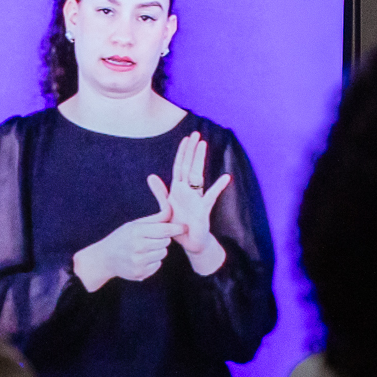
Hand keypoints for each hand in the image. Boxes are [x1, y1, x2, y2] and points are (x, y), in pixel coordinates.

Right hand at [73, 212, 184, 291]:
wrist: (105, 259)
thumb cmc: (122, 238)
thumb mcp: (135, 224)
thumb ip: (155, 219)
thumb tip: (172, 208)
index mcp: (137, 231)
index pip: (164, 229)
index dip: (177, 228)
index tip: (185, 227)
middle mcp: (138, 247)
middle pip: (166, 242)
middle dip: (163, 239)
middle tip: (151, 238)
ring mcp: (139, 261)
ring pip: (163, 253)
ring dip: (158, 250)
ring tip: (145, 249)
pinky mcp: (140, 273)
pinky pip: (157, 265)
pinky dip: (153, 262)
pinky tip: (142, 259)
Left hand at [147, 131, 230, 275]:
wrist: (190, 243)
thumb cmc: (178, 225)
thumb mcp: (166, 208)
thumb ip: (160, 193)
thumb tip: (151, 176)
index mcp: (178, 190)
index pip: (180, 166)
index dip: (182, 152)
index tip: (186, 138)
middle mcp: (189, 191)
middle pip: (189, 166)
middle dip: (191, 150)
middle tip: (196, 133)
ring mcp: (197, 198)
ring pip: (198, 175)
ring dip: (199, 160)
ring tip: (204, 145)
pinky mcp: (203, 210)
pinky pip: (211, 197)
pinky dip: (218, 187)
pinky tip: (226, 177)